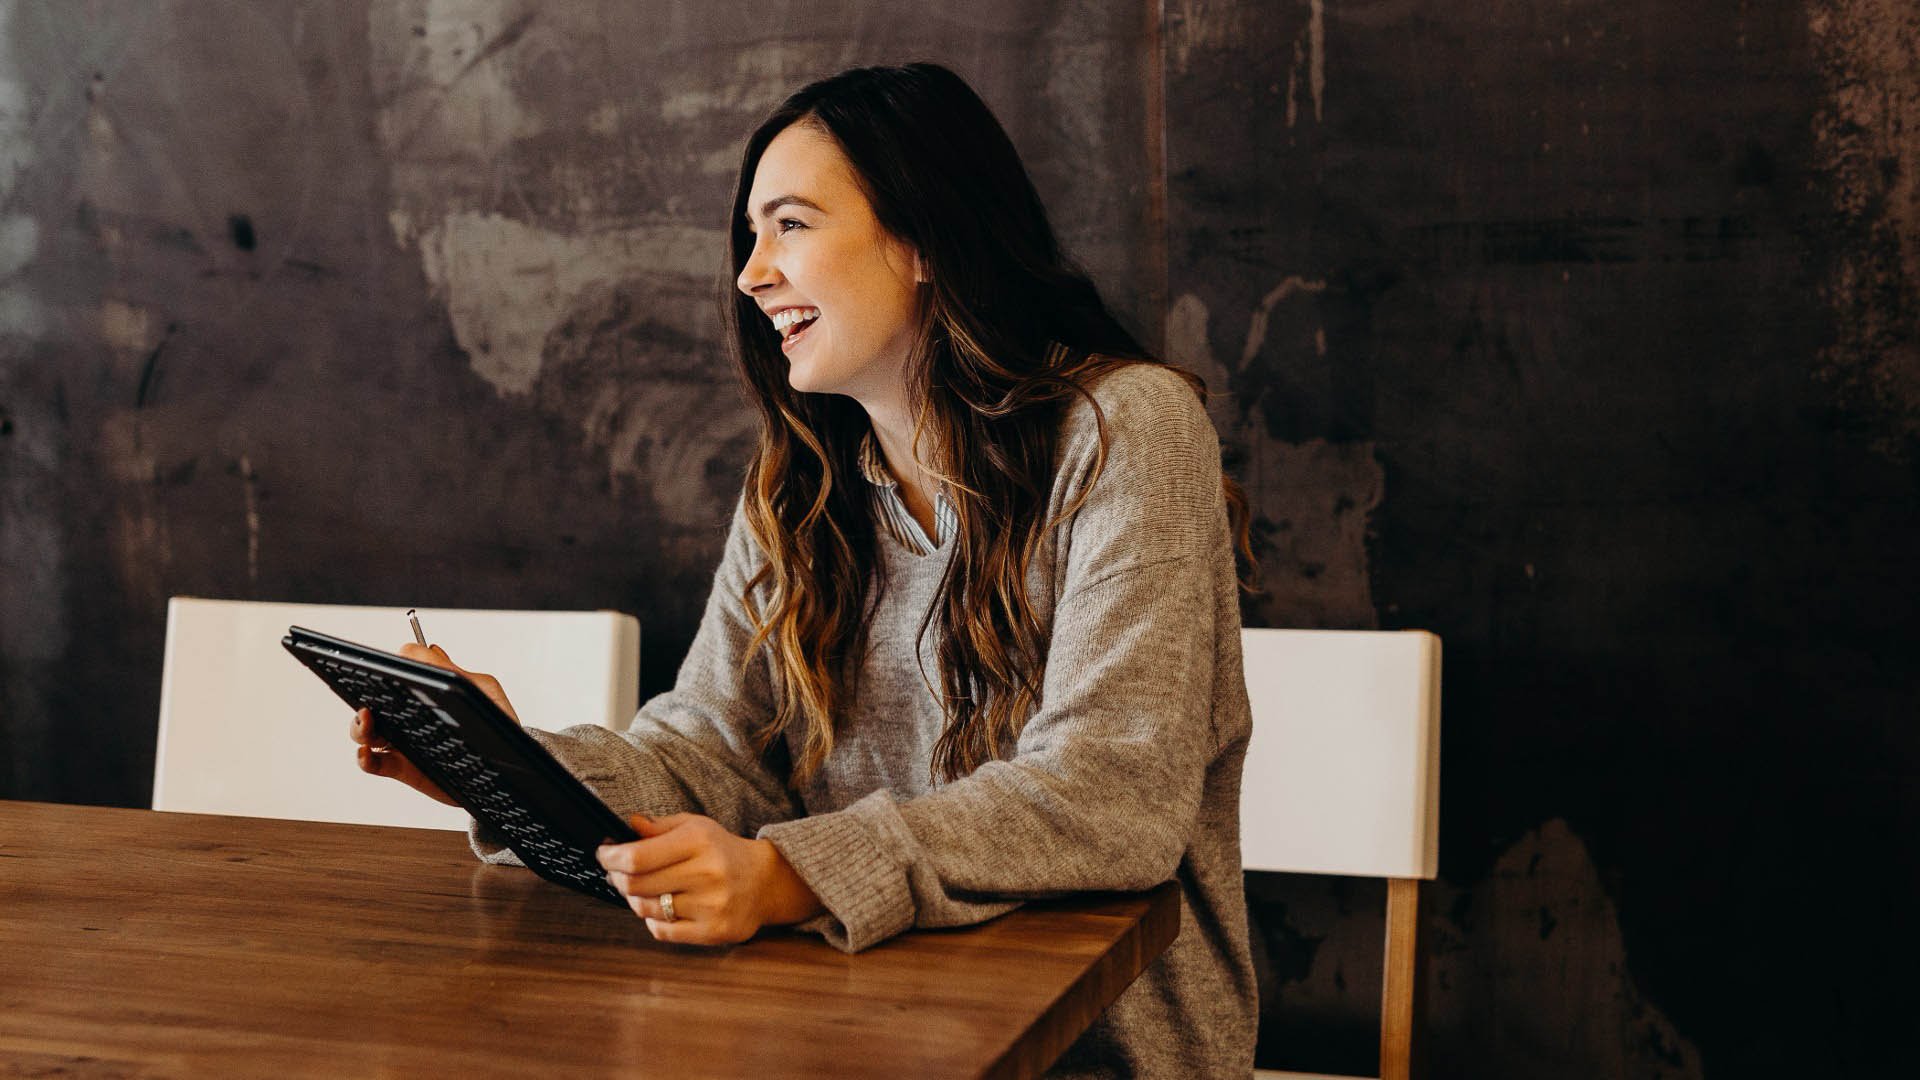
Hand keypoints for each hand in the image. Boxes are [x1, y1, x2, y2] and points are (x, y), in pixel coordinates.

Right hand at [348, 642, 522, 804]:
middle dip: (362, 696)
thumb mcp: (483, 689)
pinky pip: (374, 763)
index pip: (396, 676)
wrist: (511, 763)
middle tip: (369, 699)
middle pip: (373, 701)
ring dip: (359, 726)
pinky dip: (364, 758)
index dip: (386, 670)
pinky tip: (367, 752)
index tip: (385, 669)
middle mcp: (410, 715)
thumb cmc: (499, 720)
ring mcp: (404, 741)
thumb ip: (455, 671)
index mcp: (426, 692)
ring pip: (366, 732)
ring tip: (367, 720)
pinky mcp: (404, 768)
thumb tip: (428, 650)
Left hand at [595, 813, 824, 945]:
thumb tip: (628, 825)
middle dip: (617, 878)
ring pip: (645, 909)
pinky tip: (661, 908)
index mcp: (699, 841)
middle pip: (636, 885)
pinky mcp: (713, 931)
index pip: (637, 857)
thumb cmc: (722, 851)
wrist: (765, 881)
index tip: (604, 855)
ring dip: (634, 899)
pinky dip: (653, 920)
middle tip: (616, 873)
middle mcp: (706, 873)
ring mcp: (711, 905)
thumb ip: (659, 827)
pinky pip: (662, 930)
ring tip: (641, 890)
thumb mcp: (695, 827)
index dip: (611, 858)